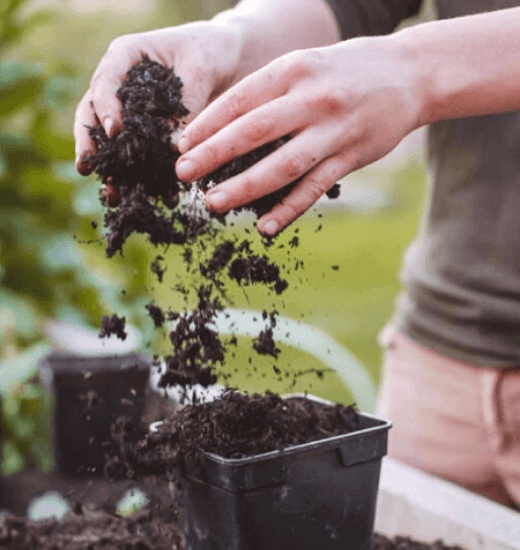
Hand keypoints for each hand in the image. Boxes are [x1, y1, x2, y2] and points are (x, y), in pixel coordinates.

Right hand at [73, 21, 242, 176]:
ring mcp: (129, 110)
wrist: (223, 62)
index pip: (106, 82)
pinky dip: (138, 176)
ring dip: (109, 167)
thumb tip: (172, 145)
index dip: (106, 108)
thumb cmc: (208, 53)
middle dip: (89, 143)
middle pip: (93, 113)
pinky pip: (137, 155)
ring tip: (111, 193)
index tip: (114, 132)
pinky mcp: (144, 133)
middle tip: (87, 166)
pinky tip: (141, 197)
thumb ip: (185, 104)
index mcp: (125, 57)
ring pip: (109, 140)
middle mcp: (119, 85)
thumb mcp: (200, 71)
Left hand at [176, 36, 423, 235]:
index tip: (181, 145)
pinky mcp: (353, 157)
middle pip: (255, 131)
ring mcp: (335, 131)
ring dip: (246, 187)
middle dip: (215, 154)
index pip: (240, 99)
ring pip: (284, 164)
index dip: (206, 124)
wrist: (410, 74)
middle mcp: (313, 99)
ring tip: (214, 202)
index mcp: (293, 70)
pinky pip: (316, 188)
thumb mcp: (303, 66)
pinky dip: (289, 209)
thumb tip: (218, 127)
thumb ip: (267, 92)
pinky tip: (266, 227)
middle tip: (182, 173)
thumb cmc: (344, 71)